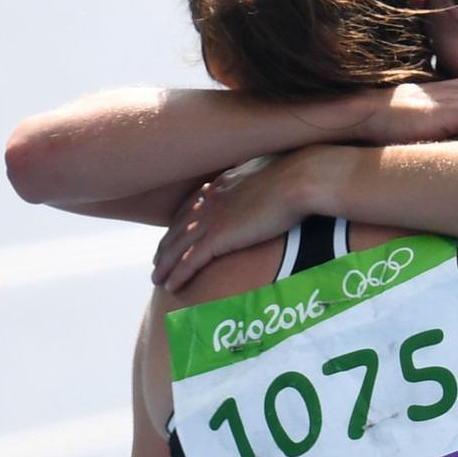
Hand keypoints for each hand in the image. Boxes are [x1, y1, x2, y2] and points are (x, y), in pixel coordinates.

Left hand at [152, 153, 306, 289]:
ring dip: (164, 265)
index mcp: (223, 183)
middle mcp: (211, 199)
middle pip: (178, 227)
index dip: (180, 223)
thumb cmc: (298, 174)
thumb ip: (262, 178)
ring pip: (178, 246)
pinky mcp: (219, 236)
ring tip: (157, 279)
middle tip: (157, 262)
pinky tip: (170, 286)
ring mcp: (212, 218)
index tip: (174, 235)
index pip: (192, 206)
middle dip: (165, 246)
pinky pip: (190, 260)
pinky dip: (178, 274)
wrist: (301, 178)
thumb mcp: (273, 170)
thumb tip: (270, 180)